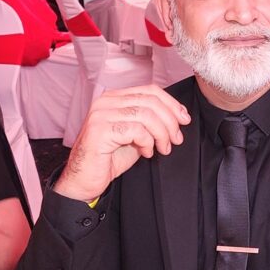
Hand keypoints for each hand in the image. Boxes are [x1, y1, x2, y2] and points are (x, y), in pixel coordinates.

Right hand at [54, 86, 190, 201]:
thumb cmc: (109, 158)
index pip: (150, 90)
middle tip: (176, 139)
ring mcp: (101, 114)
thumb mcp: (136, 134)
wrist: (85, 180)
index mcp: (115, 98)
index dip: (172, 104)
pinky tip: (146, 152)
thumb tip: (178, 116)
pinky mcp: (100, 129)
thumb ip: (151, 122)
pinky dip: (148, 142)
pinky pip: (136, 130)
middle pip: (151, 101)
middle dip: (170, 121)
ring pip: (146, 115)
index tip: (184, 119)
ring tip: (163, 148)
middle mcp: (106, 101)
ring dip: (162, 134)